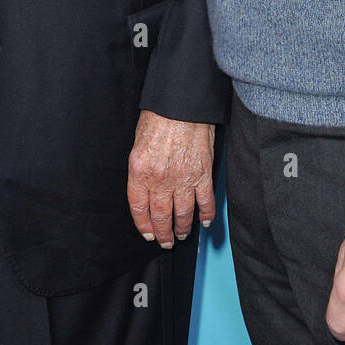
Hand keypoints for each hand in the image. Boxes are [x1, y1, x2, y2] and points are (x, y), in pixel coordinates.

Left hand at [127, 111, 214, 247]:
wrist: (182, 102)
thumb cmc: (159, 114)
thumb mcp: (138, 141)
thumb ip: (142, 167)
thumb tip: (146, 184)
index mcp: (140, 171)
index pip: (139, 208)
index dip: (143, 225)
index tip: (148, 233)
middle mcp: (160, 179)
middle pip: (161, 215)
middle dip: (163, 233)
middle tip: (165, 241)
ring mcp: (183, 178)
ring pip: (183, 213)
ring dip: (182, 227)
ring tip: (181, 234)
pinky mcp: (203, 173)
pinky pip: (205, 201)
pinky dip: (206, 214)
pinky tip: (205, 221)